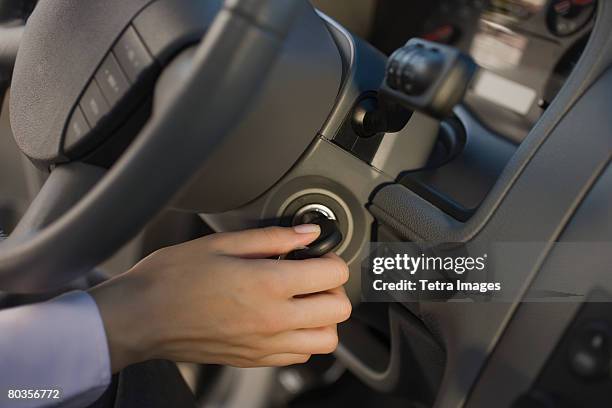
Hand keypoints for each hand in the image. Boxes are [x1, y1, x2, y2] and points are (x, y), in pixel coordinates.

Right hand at [89, 225, 350, 371]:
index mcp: (268, 284)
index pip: (333, 274)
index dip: (330, 258)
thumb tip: (308, 232)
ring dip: (323, 317)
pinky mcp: (255, 360)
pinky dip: (304, 338)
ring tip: (302, 299)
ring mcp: (265, 345)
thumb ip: (273, 237)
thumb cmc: (172, 278)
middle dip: (333, 287)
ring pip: (327, 340)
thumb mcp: (222, 243)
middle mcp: (273, 320)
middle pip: (339, 310)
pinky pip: (300, 356)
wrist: (140, 317)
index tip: (317, 253)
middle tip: (312, 274)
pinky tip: (284, 319)